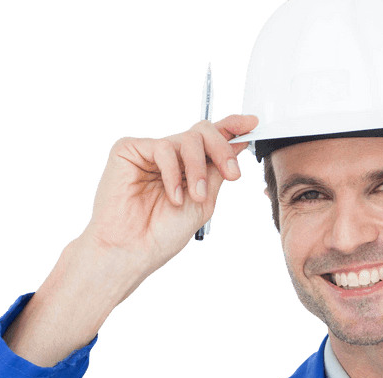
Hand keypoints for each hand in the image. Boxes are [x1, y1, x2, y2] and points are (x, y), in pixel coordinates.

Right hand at [83, 113, 259, 277]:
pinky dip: (173, 172)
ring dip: (198, 169)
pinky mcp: (129, 150)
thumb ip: (216, 172)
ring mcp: (150, 152)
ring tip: (196, 197)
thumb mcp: (203, 203)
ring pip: (187, 139)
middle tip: (233, 174)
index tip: (252, 123)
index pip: (210, 142)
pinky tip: (173, 196)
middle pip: (203, 133)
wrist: (133, 250)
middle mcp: (171, 158)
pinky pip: (162, 147)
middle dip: (222, 150)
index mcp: (188, 170)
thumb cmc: (163, 234)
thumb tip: (237, 145)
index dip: (231, 128)